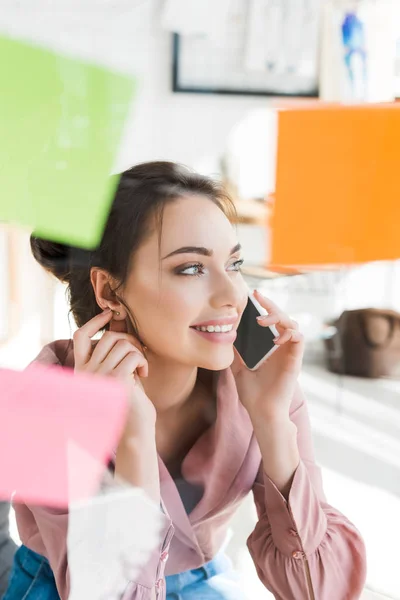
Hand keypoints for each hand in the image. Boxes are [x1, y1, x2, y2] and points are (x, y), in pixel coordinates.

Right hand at [73, 309, 155, 438]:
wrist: (135, 430)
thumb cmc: (129, 401)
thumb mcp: (117, 372)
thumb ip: (114, 352)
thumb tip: (118, 319)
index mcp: (82, 370)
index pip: (80, 336)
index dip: (95, 321)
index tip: (111, 313)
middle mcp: (86, 372)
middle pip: (109, 337)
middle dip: (129, 339)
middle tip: (140, 352)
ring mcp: (99, 376)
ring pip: (123, 344)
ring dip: (138, 351)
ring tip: (142, 366)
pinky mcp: (115, 381)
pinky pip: (133, 355)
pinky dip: (143, 360)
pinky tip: (145, 373)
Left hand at [232, 290, 303, 420]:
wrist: (262, 413)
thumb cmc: (253, 394)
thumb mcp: (238, 367)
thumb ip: (235, 351)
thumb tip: (225, 334)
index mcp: (270, 347)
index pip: (272, 320)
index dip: (266, 306)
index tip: (254, 295)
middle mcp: (282, 347)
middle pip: (283, 317)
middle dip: (272, 305)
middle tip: (258, 298)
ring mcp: (289, 353)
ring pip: (293, 324)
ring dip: (279, 317)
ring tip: (262, 321)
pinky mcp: (295, 361)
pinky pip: (299, 339)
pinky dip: (289, 333)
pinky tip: (275, 338)